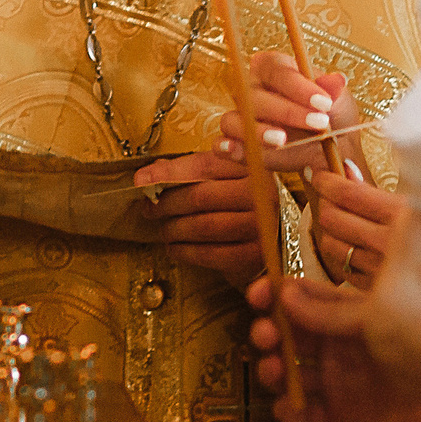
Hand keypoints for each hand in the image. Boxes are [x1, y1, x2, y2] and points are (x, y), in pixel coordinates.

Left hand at [133, 149, 263, 288]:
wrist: (280, 236)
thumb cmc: (244, 201)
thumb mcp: (225, 177)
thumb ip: (191, 171)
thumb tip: (146, 176)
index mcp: (253, 167)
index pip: (203, 166)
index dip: (168, 173)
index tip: (140, 182)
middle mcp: (261, 194)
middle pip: (201, 197)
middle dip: (167, 204)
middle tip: (148, 209)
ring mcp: (261, 226)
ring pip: (204, 226)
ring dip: (174, 229)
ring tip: (161, 230)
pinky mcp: (255, 255)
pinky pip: (211, 254)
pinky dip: (185, 252)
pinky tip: (173, 248)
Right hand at [212, 53, 354, 174]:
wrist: (330, 152)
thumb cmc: (331, 117)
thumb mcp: (338, 102)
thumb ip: (334, 91)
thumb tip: (337, 81)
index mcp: (275, 69)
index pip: (277, 70)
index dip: (298, 86)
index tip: (324, 103)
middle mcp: (252, 89)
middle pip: (255, 95)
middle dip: (286, 111)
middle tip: (318, 124)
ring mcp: (241, 117)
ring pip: (234, 119)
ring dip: (256, 130)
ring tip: (282, 140)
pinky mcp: (237, 143)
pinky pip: (222, 143)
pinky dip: (227, 147)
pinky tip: (236, 150)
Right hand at [247, 270, 420, 421]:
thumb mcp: (378, 317)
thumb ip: (332, 310)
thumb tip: (286, 291)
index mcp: (342, 318)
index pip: (297, 301)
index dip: (273, 296)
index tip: (258, 294)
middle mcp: (335, 349)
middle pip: (286, 339)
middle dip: (268, 335)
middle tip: (266, 336)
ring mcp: (336, 384)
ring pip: (291, 377)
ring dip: (275, 372)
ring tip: (277, 371)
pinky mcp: (343, 417)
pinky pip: (309, 417)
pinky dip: (294, 413)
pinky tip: (289, 407)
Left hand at [307, 166, 406, 287]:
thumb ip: (385, 189)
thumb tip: (346, 170)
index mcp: (404, 216)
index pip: (350, 194)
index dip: (328, 182)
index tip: (319, 175)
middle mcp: (389, 245)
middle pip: (334, 220)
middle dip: (324, 203)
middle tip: (324, 195)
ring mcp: (382, 272)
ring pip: (334, 248)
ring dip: (328, 231)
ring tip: (333, 220)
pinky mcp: (380, 295)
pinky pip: (346, 272)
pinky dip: (341, 257)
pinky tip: (347, 249)